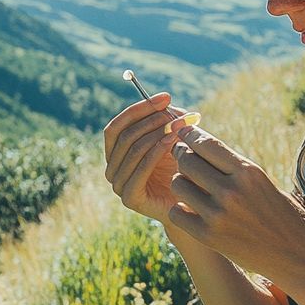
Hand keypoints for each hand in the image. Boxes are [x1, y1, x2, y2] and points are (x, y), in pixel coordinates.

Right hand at [103, 92, 189, 221]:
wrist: (192, 207)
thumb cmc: (183, 171)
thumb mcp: (175, 140)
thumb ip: (168, 121)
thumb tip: (166, 101)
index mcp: (116, 154)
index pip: (117, 125)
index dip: (139, 108)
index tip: (165, 97)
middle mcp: (112, 168)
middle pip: (124, 135)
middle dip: (150, 119)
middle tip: (173, 111)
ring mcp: (118, 184)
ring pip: (132, 148)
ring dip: (156, 132)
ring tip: (178, 125)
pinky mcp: (129, 198)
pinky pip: (140, 168)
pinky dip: (155, 151)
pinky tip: (173, 142)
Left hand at [167, 125, 304, 278]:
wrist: (297, 258)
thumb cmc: (284, 216)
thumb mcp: (264, 183)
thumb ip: (235, 168)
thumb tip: (203, 147)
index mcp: (249, 172)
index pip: (206, 144)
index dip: (190, 136)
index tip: (183, 133)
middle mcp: (232, 190)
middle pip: (187, 161)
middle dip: (181, 156)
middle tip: (181, 157)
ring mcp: (218, 215)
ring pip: (178, 185)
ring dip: (180, 182)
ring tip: (187, 185)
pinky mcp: (209, 237)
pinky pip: (176, 213)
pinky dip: (179, 209)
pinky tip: (188, 210)